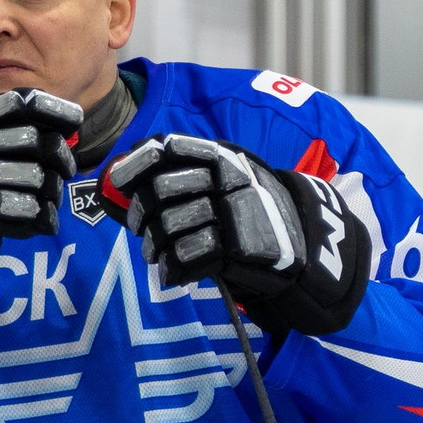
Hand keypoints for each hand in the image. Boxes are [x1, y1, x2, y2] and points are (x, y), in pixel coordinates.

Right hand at [0, 89, 80, 315]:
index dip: (54, 111)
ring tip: (41, 198)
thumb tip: (56, 131)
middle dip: (59, 158)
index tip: (73, 121)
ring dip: (49, 192)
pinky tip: (39, 220)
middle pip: (38, 142)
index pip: (20, 104)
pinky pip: (31, 213)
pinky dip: (42, 218)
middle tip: (63, 169)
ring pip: (38, 179)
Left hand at [106, 135, 372, 336]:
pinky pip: (187, 258)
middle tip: (140, 227)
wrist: (305, 252)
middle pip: (162, 191)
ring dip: (155, 246)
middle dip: (140, 212)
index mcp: (225, 160)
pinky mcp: (239, 250)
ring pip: (170, 227)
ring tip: (157, 254)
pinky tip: (173, 273)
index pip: (171, 149)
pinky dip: (172, 269)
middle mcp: (230, 182)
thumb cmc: (251, 218)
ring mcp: (236, 215)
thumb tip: (121, 174)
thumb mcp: (225, 185)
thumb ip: (183, 177)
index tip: (117, 180)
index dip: (137, 164)